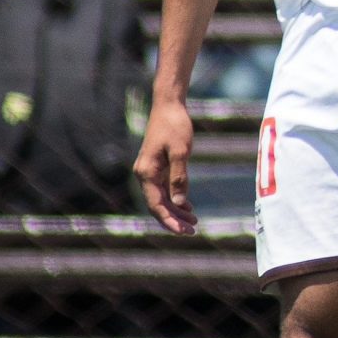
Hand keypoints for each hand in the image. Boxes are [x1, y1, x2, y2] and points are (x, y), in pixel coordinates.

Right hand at [133, 98, 196, 234]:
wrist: (168, 106)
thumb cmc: (175, 126)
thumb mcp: (180, 152)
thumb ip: (179, 178)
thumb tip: (178, 203)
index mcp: (146, 173)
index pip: (156, 205)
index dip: (170, 220)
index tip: (184, 231)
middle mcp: (143, 174)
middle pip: (157, 205)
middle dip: (174, 220)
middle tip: (193, 230)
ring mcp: (148, 171)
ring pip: (160, 199)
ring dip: (175, 211)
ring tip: (193, 222)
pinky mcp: (155, 167)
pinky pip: (163, 189)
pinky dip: (174, 199)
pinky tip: (187, 207)